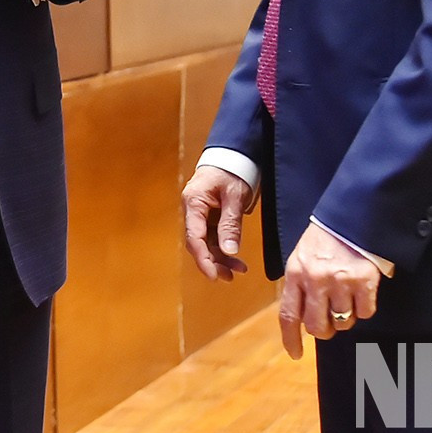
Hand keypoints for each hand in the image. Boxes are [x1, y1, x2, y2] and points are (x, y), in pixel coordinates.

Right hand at [182, 165, 252, 282]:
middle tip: (230, 277)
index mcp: (193, 203)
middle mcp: (192, 210)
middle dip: (213, 262)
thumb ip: (230, 224)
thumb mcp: (235, 197)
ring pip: (205, 243)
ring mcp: (199, 214)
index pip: (194, 237)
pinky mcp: (208, 216)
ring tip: (239, 270)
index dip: (203, 259)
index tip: (214, 276)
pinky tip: (236, 259)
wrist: (234, 155)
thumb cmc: (232, 171)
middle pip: (197, 243)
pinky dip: (223, 248)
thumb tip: (229, 251)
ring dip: (220, 258)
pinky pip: (212, 237)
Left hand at [278, 222, 381, 358]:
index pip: (288, 315)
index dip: (291, 339)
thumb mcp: (302, 257)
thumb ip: (300, 285)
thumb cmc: (325, 239)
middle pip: (317, 327)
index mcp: (295, 273)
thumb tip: (301, 318)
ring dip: (346, 317)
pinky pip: (366, 312)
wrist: (351, 217)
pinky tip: (362, 291)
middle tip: (330, 321)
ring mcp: (340, 282)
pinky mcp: (364, 281)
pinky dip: (365, 307)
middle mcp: (316, 280)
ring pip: (343, 322)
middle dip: (324, 330)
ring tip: (347, 297)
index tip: (295, 353)